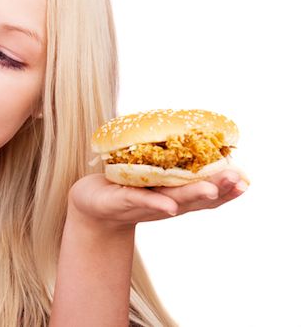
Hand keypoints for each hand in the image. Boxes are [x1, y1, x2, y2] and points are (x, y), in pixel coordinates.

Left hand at [69, 168, 247, 230]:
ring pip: (172, 199)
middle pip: (195, 197)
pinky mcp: (122, 202)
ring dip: (192, 195)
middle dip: (218, 189)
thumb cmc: (124, 186)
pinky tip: (168, 205)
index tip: (246, 180)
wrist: (91, 206)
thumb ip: (172, 160)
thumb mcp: (153, 174)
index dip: (226, 190)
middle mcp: (166, 203)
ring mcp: (145, 204)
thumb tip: (193, 130)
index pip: (206, 194)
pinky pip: (140, 200)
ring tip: (211, 190)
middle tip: (239, 180)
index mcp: (176, 194)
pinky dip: (155, 202)